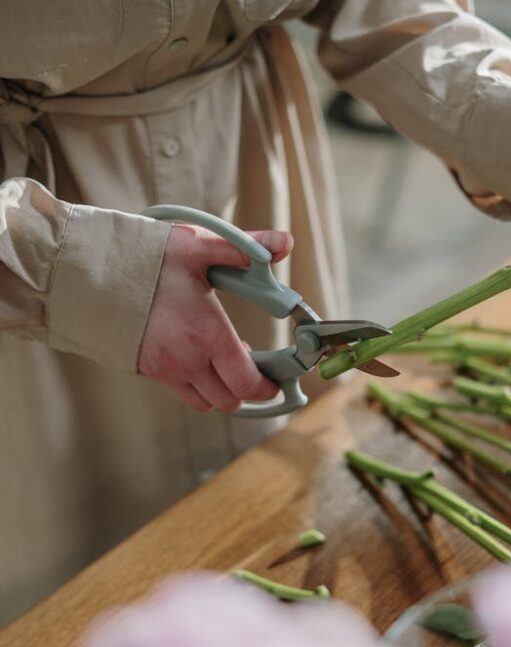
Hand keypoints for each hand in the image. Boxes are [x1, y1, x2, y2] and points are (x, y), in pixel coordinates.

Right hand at [139, 223, 293, 411]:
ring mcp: (166, 370)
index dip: (267, 386)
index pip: (247, 382)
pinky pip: (182, 393)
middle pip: (230, 400)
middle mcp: (188, 361)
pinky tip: (198, 359)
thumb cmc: (144, 259)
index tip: (276, 377)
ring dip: (221, 390)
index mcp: (208, 334)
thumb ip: (245, 249)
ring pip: (206, 403)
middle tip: (252, 364)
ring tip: (223, 361)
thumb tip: (285, 243)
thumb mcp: (197, 246)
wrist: (89, 274)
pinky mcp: (148, 371)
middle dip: (246, 388)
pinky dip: (198, 387)